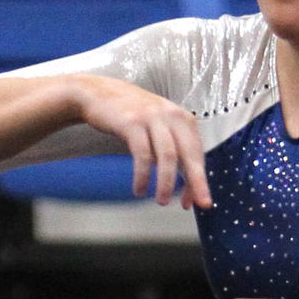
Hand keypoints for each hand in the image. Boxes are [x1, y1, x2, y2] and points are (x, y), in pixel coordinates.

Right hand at [74, 77, 211, 207]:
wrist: (98, 93)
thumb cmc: (132, 116)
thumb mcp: (159, 127)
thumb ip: (174, 150)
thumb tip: (188, 185)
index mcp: (183, 119)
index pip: (198, 153)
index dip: (199, 180)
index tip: (198, 202)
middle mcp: (172, 115)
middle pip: (190, 153)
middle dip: (196, 182)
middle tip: (199, 205)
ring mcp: (152, 118)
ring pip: (168, 156)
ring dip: (167, 183)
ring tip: (162, 201)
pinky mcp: (132, 122)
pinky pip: (143, 155)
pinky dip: (143, 176)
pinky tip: (140, 189)